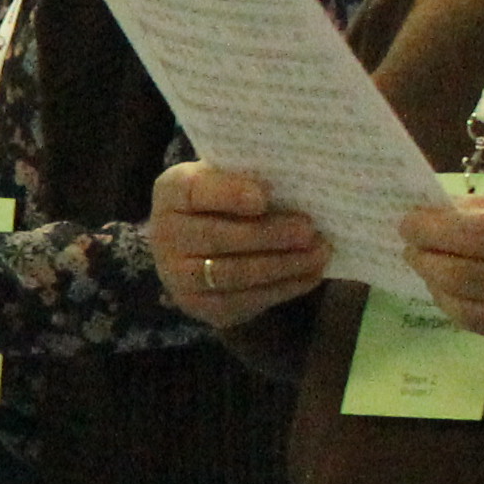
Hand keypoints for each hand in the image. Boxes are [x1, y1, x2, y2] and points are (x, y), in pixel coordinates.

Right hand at [149, 162, 332, 328]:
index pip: (193, 191)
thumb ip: (253, 178)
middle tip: (309, 231)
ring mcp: (177, 276)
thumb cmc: (228, 202)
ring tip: (319, 254)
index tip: (264, 197)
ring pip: (233, 273)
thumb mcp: (231, 178)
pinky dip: (283, 289)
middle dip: (268, 235)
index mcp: (172, 193)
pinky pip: (243, 301)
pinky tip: (309, 275)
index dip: (228, 194)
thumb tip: (300, 185)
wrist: (200, 245)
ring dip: (283, 265)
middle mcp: (164, 235)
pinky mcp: (198, 306)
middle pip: (217, 238)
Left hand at [401, 190, 483, 378]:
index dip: (429, 227)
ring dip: (439, 291)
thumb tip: (452, 205)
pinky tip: (479, 306)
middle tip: (412, 250)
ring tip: (435, 275)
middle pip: (455, 274)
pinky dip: (476, 321)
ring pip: (461, 312)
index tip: (407, 223)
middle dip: (423, 259)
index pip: (468, 232)